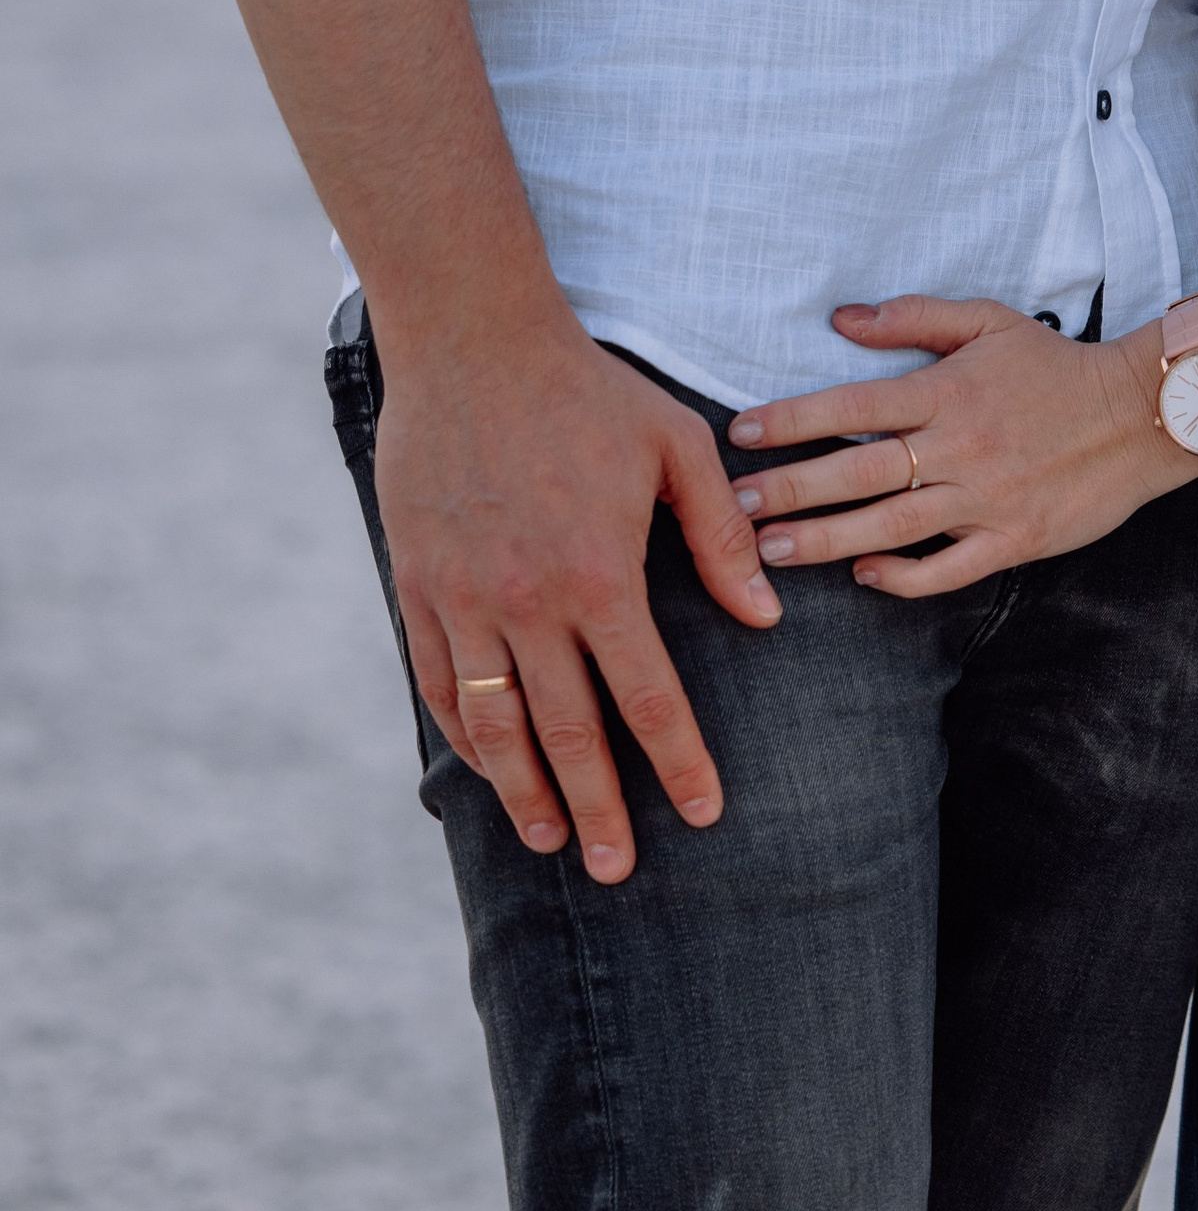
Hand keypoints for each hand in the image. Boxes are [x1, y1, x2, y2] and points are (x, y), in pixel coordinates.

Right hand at [375, 313, 781, 882]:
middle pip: (567, 734)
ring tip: (552, 838)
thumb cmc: (588, 389)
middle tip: (620, 869)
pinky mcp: (418, 585)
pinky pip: (438, 682)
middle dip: (598, 808)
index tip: (701, 813)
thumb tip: (766, 614)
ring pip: (495, 725)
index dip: (677, 762)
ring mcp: (464, 599)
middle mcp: (528, 603)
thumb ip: (720, 536)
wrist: (473, 341)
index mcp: (600, 574)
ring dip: (524, 790)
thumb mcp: (677, 445)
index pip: (648, 696)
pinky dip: (463, 734)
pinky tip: (486, 765)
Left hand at [728, 296, 1197, 600]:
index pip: (854, 403)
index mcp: (949, 390)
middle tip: (735, 507)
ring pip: (891, 525)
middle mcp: (959, 446)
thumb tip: (843, 317)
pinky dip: (903, 576)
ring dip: (826, 540)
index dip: (794, 418)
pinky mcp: (1014, 540)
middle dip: (791, 489)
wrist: (1139, 414)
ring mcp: (986, 499)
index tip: (741, 431)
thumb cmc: (1057, 365)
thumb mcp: (989, 321)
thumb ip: (915, 317)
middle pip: (860, 470)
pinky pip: (948, 569)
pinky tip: (864, 577)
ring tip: (771, 553)